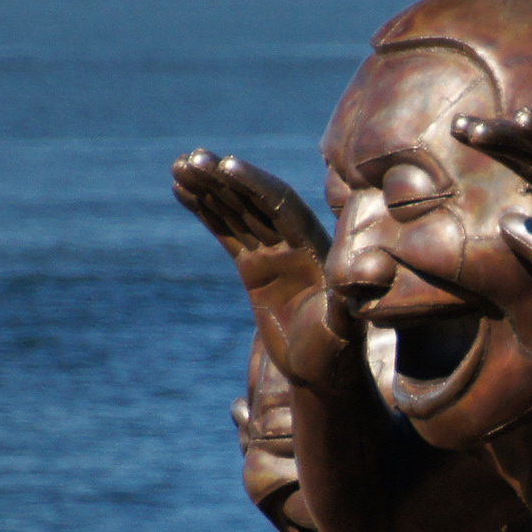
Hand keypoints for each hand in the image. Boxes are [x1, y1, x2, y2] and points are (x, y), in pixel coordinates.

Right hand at [172, 150, 356, 381]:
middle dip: (225, 179)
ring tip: (179, 164)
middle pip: (256, 200)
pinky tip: (182, 190)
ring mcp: (273, 252)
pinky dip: (205, 211)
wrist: (322, 373)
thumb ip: (344, 304)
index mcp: (315, 248)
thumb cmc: (337, 353)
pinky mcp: (254, 267)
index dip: (255, 185)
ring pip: (237, 210)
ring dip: (209, 187)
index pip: (282, 206)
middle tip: (192, 159)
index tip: (226, 167)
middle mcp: (294, 242)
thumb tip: (352, 283)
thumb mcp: (341, 330)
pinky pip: (226, 232)